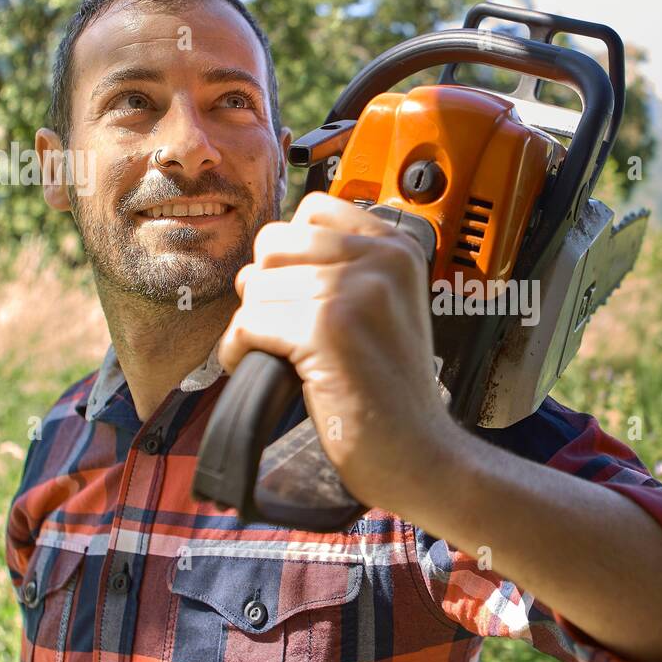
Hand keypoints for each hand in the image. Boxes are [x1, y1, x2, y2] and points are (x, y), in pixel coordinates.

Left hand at [218, 192, 460, 504]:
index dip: (290, 251)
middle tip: (282, 326)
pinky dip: (241, 350)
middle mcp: (381, 261)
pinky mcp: (327, 329)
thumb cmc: (392, 390)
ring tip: (277, 353)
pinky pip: (249, 322)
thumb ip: (344, 267)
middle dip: (266, 286)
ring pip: (257, 286)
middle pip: (275, 243)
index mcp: (398, 248)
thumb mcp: (386, 306)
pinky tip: (265, 368)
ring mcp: (355, 292)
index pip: (313, 209)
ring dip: (252, 325)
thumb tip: (267, 251)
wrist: (420, 453)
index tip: (297, 291)